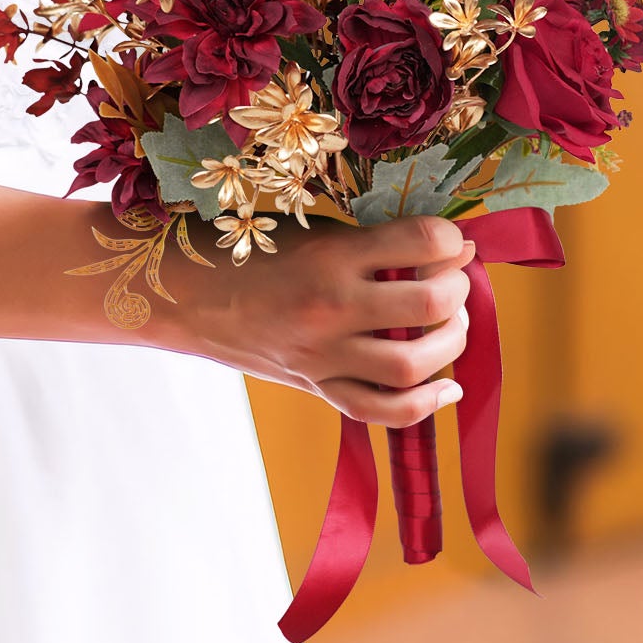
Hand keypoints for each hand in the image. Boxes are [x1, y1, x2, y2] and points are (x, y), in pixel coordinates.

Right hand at [175, 214, 474, 427]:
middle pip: (430, 305)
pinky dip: (425, 404)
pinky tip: (446, 385)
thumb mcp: (310, 231)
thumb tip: (450, 246)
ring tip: (449, 323)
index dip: (449, 237)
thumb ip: (373, 241)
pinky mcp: (316, 386)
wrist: (185, 295)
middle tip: (451, 278)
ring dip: (451, 342)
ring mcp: (323, 355)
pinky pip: (382, 411)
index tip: (449, 240)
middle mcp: (330, 308)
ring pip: (414, 365)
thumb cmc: (250, 251)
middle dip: (457, 288)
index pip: (421, 241)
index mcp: (330, 256)